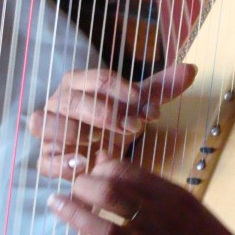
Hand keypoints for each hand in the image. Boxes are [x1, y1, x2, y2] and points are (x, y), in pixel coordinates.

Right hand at [30, 63, 196, 178]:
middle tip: (133, 127)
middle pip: (71, 100)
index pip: (97, 79)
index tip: (149, 110)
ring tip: (98, 140)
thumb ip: (162, 88)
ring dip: (72, 131)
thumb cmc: (115, 120)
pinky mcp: (47, 158)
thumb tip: (191, 69)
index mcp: (79, 83)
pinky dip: (60, 163)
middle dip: (104, 113)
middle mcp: (58, 103)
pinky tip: (84, 164)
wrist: (101, 150)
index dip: (123, 92)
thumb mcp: (139, 105)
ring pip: (43, 124)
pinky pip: (43, 160)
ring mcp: (48, 130)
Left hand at [47, 155, 234, 234]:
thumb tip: (104, 158)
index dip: (98, 170)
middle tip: (67, 190)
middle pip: (109, 194)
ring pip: (103, 229)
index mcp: (170, 195)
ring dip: (74, 217)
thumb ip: (145, 183)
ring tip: (59, 208)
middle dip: (80, 188)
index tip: (87, 175)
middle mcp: (159, 218)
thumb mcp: (182, 202)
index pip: (123, 171)